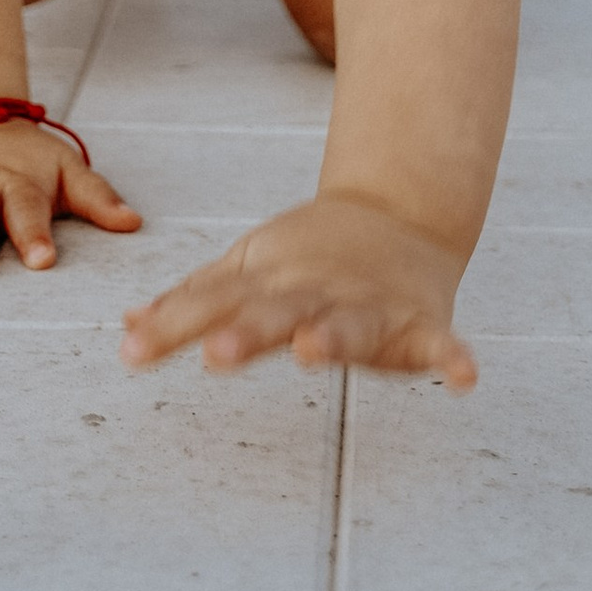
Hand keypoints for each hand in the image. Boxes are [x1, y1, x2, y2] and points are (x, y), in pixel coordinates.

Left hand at [119, 195, 475, 387]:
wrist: (398, 211)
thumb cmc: (308, 255)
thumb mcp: (247, 269)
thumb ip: (192, 304)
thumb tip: (126, 328)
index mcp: (269, 281)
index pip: (214, 302)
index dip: (173, 326)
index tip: (131, 352)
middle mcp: (315, 292)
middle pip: (276, 313)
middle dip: (246, 333)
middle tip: (215, 353)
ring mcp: (369, 305)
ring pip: (349, 325)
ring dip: (333, 339)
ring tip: (314, 353)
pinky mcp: (420, 323)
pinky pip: (440, 345)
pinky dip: (453, 359)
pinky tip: (464, 379)